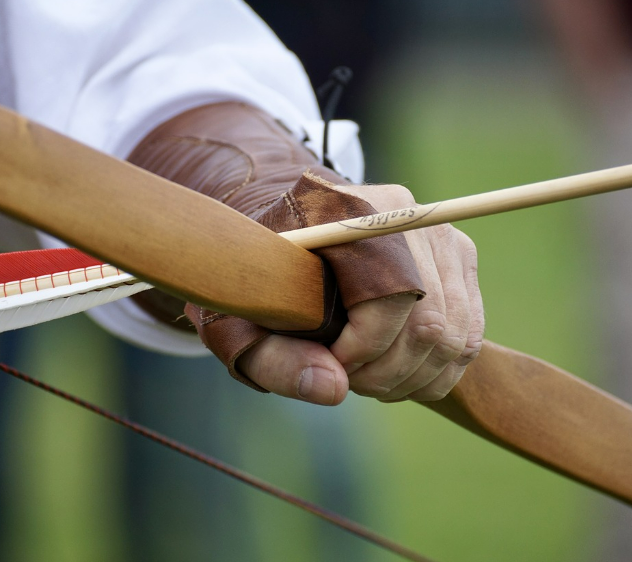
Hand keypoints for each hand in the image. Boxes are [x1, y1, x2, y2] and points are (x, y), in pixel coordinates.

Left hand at [237, 184, 484, 404]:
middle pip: (430, 322)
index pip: (387, 298)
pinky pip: (468, 334)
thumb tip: (334, 391)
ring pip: (455, 336)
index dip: (363, 351)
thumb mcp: (241, 324)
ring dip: (413, 378)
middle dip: (388, 373)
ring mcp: (439, 233)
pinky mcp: (459, 256)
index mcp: (347, 211)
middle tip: (349, 381)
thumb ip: (276, 359)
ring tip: (367, 379)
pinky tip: (395, 374)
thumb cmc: (261, 283)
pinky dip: (436, 371)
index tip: (331, 365)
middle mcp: (404, 212)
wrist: (288, 242)